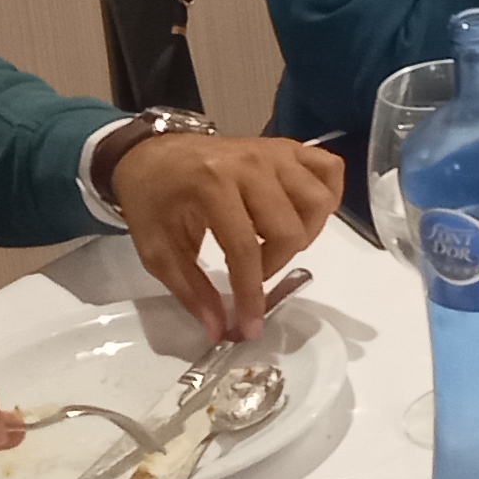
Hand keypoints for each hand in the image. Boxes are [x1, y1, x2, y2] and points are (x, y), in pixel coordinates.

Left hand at [115, 128, 342, 341]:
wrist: (150, 155)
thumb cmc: (152, 200)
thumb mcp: (158, 251)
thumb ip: (191, 291)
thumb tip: (220, 329)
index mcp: (211, 185)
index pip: (244, 249)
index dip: (251, 295)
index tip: (251, 326)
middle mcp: (250, 164)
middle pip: (288, 229)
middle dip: (274, 266)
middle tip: (252, 272)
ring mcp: (274, 153)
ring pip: (318, 202)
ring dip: (304, 234)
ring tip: (276, 242)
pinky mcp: (287, 148)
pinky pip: (329, 169)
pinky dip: (326, 196)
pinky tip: (302, 214)